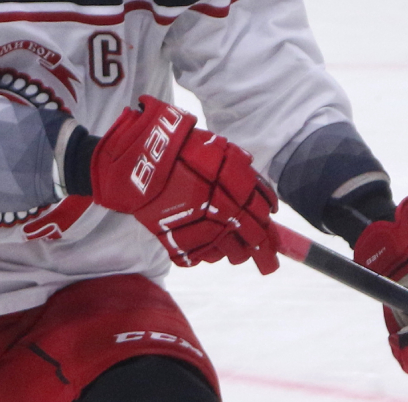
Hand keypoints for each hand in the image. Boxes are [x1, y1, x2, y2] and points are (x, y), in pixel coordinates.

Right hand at [89, 96, 278, 273]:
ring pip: (227, 250)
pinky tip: (212, 252)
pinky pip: (198, 255)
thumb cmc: (177, 148)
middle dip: (263, 248)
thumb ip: (238, 167)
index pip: (261, 207)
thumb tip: (260, 194)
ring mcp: (194, 224)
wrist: (135, 160)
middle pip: (251, 234)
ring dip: (236, 254)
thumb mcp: (213, 147)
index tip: (272, 226)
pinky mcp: (173, 237)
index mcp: (229, 182)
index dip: (268, 219)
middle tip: (269, 259)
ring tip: (239, 255)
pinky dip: (208, 255)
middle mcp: (216, 205)